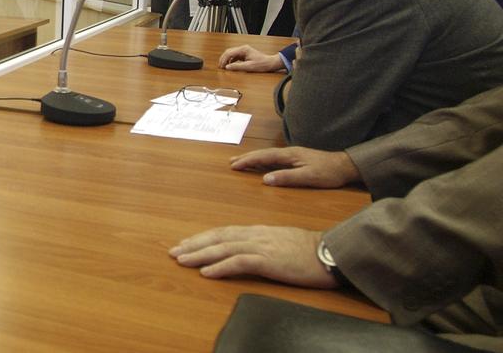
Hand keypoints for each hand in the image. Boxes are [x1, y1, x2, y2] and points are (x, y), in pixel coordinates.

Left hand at [170, 226, 336, 288]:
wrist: (331, 251)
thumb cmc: (310, 250)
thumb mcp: (282, 241)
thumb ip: (264, 243)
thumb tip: (249, 250)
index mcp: (259, 231)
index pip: (225, 232)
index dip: (204, 237)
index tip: (187, 243)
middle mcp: (256, 235)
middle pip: (218, 237)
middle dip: (194, 244)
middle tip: (174, 251)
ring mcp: (261, 246)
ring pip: (223, 248)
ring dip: (199, 255)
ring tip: (181, 260)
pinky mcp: (268, 260)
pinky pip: (238, 262)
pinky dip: (220, 267)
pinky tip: (206, 272)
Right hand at [218, 45, 284, 71]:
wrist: (270, 63)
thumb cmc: (262, 64)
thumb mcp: (249, 66)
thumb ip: (237, 66)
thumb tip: (227, 67)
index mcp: (243, 49)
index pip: (229, 53)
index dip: (223, 60)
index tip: (221, 66)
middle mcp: (243, 48)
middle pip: (228, 52)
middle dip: (223, 59)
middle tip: (220, 66)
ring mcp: (244, 51)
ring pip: (231, 53)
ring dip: (226, 59)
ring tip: (224, 66)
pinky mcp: (244, 54)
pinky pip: (235, 56)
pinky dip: (231, 60)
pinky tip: (230, 65)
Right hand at [230, 147, 360, 187]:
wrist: (346, 166)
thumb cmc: (329, 173)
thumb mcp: (308, 177)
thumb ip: (287, 177)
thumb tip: (265, 179)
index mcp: (290, 155)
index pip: (264, 157)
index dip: (248, 161)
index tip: (234, 165)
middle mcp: (289, 152)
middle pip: (264, 154)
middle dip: (247, 158)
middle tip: (231, 162)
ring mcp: (293, 155)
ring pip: (268, 155)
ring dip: (254, 158)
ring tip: (241, 161)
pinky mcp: (297, 159)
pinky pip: (274, 158)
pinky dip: (263, 160)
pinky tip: (262, 164)